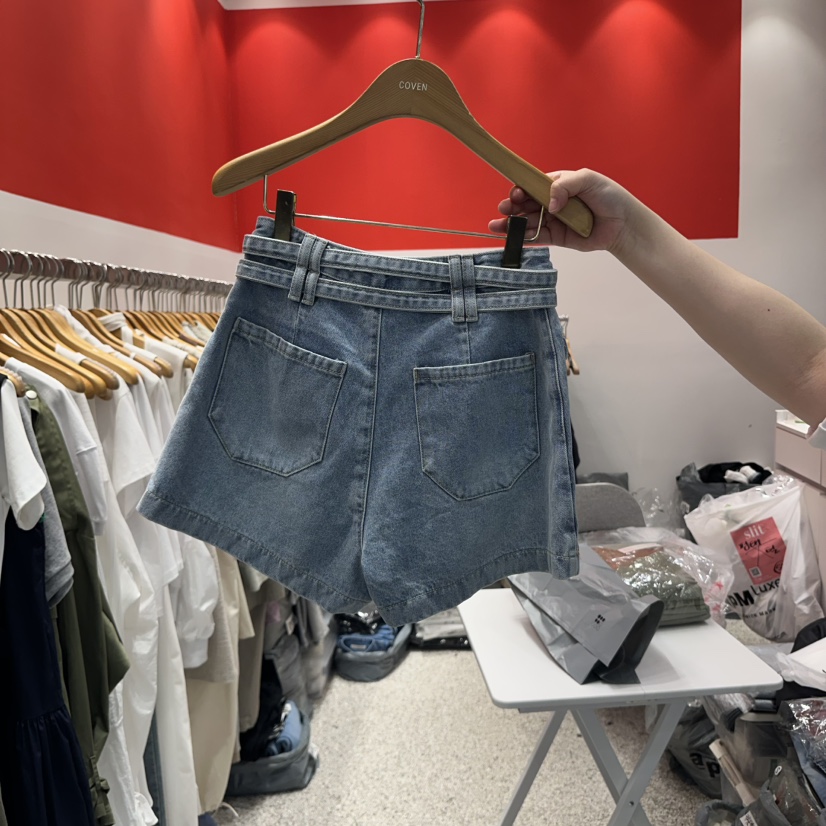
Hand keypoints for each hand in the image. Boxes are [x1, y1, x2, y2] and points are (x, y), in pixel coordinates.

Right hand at [489, 169, 637, 253]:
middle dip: (512, 207)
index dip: (521, 189)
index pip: (533, 185)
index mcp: (557, 184)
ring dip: (511, 224)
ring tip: (497, 226)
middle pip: (526, 204)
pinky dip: (524, 238)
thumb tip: (549, 204)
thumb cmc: (609, 197)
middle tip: (504, 210)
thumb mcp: (588, 180)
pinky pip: (537, 237)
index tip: (516, 193)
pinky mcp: (557, 238)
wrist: (623, 223)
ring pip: (527, 222)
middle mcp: (552, 202)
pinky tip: (511, 237)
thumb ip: (565, 185)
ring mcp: (553, 221)